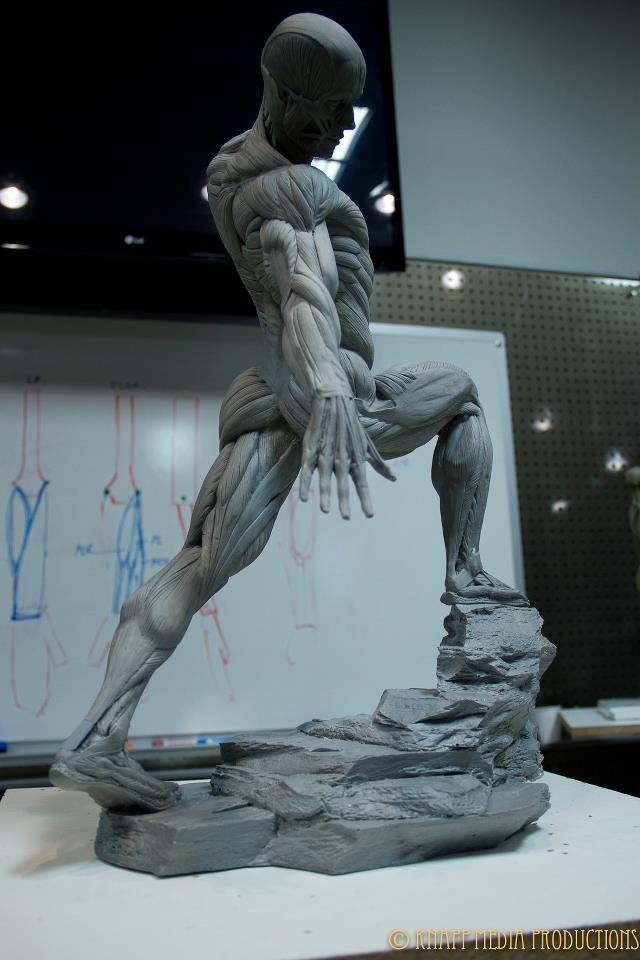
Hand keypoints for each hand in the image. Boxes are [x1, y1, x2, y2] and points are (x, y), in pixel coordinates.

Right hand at [299, 394, 394, 518]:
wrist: (334, 402)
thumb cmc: (352, 428)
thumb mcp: (368, 446)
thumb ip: (379, 465)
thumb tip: (394, 479)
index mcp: (356, 459)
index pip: (362, 483)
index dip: (366, 500)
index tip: (369, 516)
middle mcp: (342, 458)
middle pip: (344, 483)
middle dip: (345, 501)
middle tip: (346, 518)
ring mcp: (326, 454)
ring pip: (325, 478)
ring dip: (325, 494)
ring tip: (326, 510)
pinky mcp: (312, 450)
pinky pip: (307, 470)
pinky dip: (305, 484)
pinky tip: (304, 498)